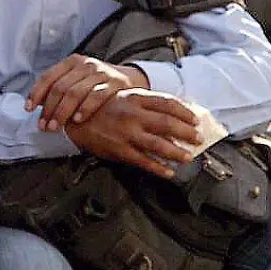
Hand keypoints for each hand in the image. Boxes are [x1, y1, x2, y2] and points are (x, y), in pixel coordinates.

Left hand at [27, 55, 147, 131]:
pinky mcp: (116, 83)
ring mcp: (101, 73)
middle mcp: (85, 64)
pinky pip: (97, 96)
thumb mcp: (77, 79)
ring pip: (76, 92)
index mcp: (72, 62)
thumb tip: (34, 105)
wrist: (130, 79)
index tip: (28, 109)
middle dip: (49, 109)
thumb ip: (58, 88)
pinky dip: (85, 109)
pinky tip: (77, 120)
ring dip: (63, 112)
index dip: (36, 93)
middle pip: (60, 87)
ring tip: (56, 127)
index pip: (48, 76)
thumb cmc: (96, 83)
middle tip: (43, 126)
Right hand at [65, 89, 202, 180]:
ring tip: (187, 157)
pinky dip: (159, 168)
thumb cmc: (99, 107)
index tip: (195, 120)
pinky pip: (144, 161)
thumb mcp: (122, 97)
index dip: (185, 112)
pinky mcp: (119, 149)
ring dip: (177, 152)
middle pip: (167, 123)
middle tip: (198, 139)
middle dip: (186, 133)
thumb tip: (170, 113)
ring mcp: (126, 133)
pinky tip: (169, 172)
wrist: (72, 118)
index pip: (167, 103)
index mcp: (135, 98)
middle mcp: (132, 114)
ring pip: (159, 144)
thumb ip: (143, 104)